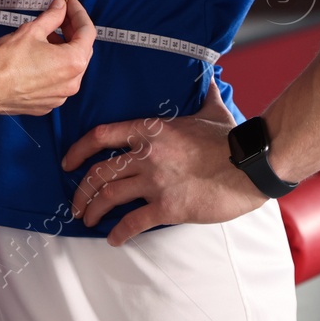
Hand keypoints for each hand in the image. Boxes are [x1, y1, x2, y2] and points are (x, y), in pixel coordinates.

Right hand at [0, 0, 94, 115]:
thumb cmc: (6, 61)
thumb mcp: (32, 30)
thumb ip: (52, 16)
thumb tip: (61, 6)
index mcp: (73, 62)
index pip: (87, 31)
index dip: (78, 12)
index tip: (69, 2)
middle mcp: (72, 82)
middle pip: (82, 49)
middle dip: (72, 30)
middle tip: (59, 15)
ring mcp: (61, 96)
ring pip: (70, 67)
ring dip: (63, 48)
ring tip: (46, 35)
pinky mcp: (48, 104)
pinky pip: (58, 81)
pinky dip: (54, 66)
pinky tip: (39, 56)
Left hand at [61, 76, 265, 245]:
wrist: (251, 164)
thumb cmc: (232, 138)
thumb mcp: (214, 110)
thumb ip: (205, 96)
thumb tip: (210, 81)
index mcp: (152, 130)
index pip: (102, 135)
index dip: (79, 149)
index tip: (68, 162)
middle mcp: (147, 154)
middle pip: (100, 172)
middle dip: (82, 190)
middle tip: (76, 204)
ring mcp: (156, 181)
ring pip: (110, 196)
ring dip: (93, 211)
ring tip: (88, 220)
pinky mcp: (168, 207)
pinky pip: (133, 222)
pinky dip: (120, 233)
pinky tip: (114, 239)